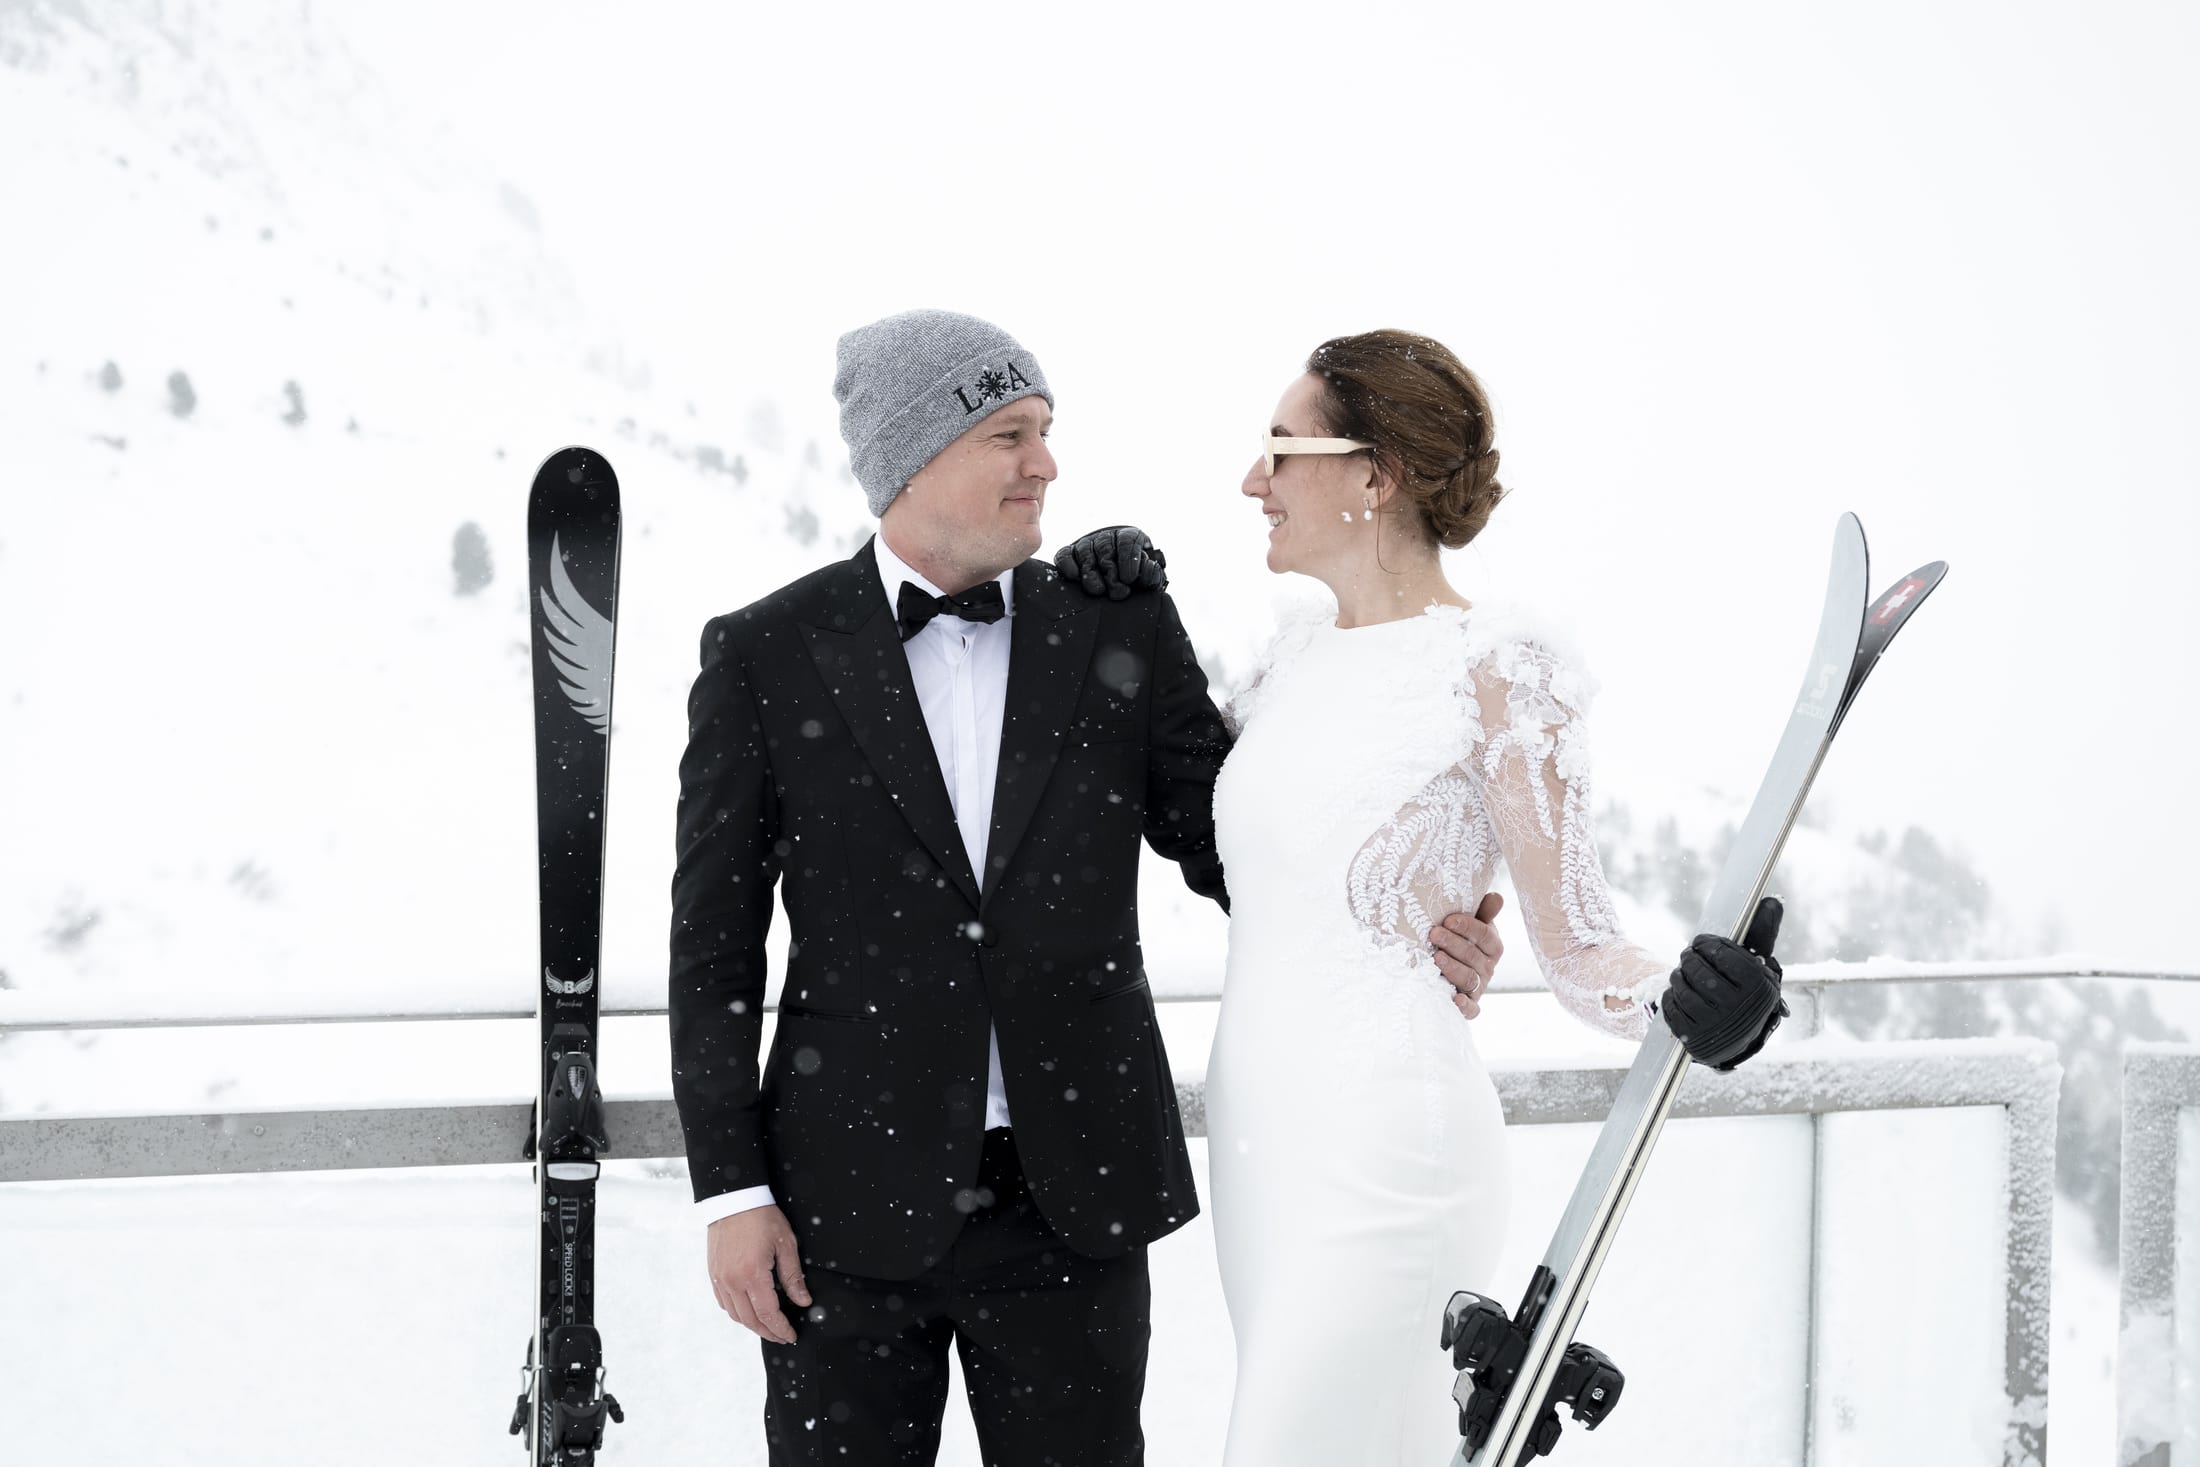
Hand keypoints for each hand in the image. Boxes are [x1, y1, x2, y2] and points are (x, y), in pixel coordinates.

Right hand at [707, 1205, 811, 1343]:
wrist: (734, 1199)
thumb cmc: (762, 1217)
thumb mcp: (785, 1244)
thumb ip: (793, 1276)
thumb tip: (803, 1301)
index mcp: (752, 1275)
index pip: (768, 1314)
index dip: (781, 1329)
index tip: (790, 1336)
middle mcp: (732, 1281)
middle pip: (751, 1320)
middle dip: (768, 1332)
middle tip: (782, 1336)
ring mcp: (720, 1278)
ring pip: (736, 1315)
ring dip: (753, 1325)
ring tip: (768, 1327)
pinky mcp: (713, 1274)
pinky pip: (724, 1303)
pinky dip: (737, 1313)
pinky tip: (749, 1311)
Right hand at [1053, 525, 1166, 598]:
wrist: (1118, 580)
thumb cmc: (1136, 579)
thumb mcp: (1148, 575)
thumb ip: (1152, 575)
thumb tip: (1148, 572)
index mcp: (1130, 537)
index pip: (1127, 541)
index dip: (1128, 559)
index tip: (1130, 579)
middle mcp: (1107, 537)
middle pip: (1106, 549)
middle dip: (1111, 572)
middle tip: (1119, 592)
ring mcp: (1087, 544)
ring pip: (1086, 552)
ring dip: (1091, 573)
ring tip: (1098, 591)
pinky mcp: (1070, 554)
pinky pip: (1065, 555)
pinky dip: (1067, 564)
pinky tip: (1073, 576)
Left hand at [1430, 892, 1504, 1018]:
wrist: (1449, 968)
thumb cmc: (1460, 939)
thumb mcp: (1472, 922)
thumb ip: (1483, 911)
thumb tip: (1496, 897)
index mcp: (1492, 945)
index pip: (1484, 935)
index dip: (1467, 927)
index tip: (1448, 920)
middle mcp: (1488, 966)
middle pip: (1473, 956)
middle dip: (1453, 944)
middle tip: (1434, 934)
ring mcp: (1479, 986)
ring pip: (1469, 979)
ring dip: (1453, 968)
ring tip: (1436, 957)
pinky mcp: (1470, 1004)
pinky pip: (1472, 1009)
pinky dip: (1465, 1006)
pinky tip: (1455, 999)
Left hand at [1661, 896, 1787, 1069]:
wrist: (1741, 1037)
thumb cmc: (1748, 992)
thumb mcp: (1760, 966)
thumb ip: (1762, 934)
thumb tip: (1771, 900)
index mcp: (1757, 987)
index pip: (1723, 954)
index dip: (1707, 944)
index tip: (1702, 943)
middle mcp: (1738, 1007)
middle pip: (1699, 971)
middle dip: (1689, 958)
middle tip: (1688, 955)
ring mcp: (1715, 1025)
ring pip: (1682, 988)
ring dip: (1678, 975)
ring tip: (1682, 972)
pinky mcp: (1694, 1038)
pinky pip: (1671, 1008)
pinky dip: (1670, 996)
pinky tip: (1678, 992)